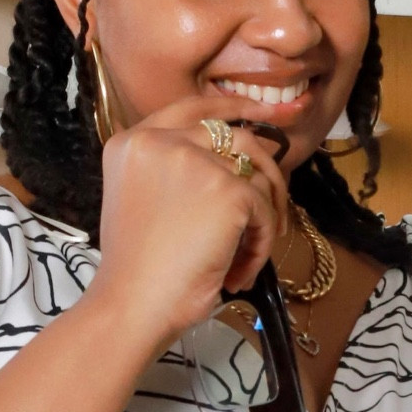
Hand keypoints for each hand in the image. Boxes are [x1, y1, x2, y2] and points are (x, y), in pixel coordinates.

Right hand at [87, 101, 290, 352]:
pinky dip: (261, 245)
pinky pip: (265, 212)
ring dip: (263, 218)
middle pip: (237, 137)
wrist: (133, 305)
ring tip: (247, 255)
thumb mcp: (142, 200)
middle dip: (267, 168)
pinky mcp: (228, 190)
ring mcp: (196, 162)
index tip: (265, 113)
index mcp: (134, 142)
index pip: (193, 107)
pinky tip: (240, 272)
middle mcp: (162, 142)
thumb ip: (175, 171)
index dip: (233, 106)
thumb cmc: (138, 269)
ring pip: (258, 177)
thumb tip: (237, 164)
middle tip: (278, 200)